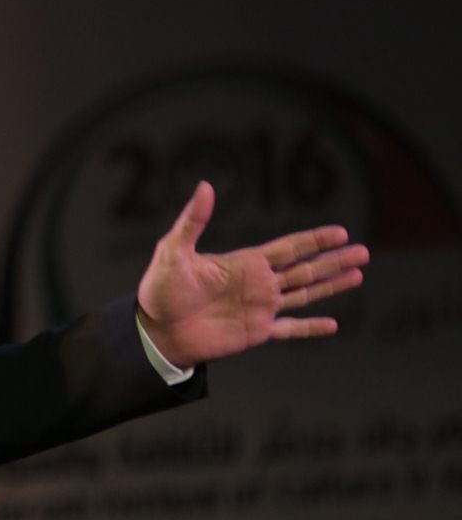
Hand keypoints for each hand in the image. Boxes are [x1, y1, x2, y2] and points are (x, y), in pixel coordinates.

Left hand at [136, 180, 368, 366]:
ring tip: (357, 276)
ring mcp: (259, 309)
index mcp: (244, 263)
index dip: (314, 240)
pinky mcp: (256, 333)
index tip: (340, 232)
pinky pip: (291, 330)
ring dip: (331, 287)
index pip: (289, 248)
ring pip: (305, 295)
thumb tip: (206, 186)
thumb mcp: (174, 251)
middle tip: (363, 252)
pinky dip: (311, 328)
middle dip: (334, 261)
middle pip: (305, 269)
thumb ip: (193, 221)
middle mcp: (258, 284)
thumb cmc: (160, 290)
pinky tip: (333, 324)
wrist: (156, 330)